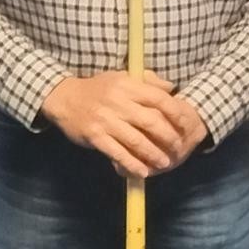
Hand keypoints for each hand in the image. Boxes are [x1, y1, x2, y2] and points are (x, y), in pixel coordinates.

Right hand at [41, 71, 202, 178]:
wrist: (64, 98)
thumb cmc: (97, 88)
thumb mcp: (120, 77)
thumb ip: (146, 81)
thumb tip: (170, 88)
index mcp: (126, 86)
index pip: (158, 99)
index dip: (175, 113)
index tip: (184, 124)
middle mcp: (117, 102)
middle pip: (151, 122)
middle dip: (168, 137)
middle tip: (177, 147)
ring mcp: (105, 120)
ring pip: (136, 140)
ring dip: (153, 154)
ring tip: (164, 163)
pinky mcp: (95, 136)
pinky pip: (117, 153)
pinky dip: (131, 164)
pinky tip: (142, 171)